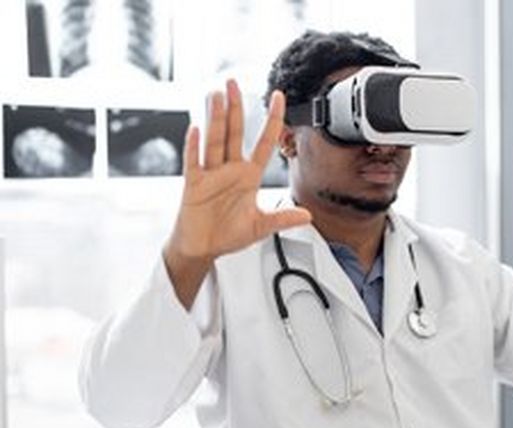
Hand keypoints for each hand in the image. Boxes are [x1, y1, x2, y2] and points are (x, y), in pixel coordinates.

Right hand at [166, 80, 310, 262]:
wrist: (203, 247)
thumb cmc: (228, 234)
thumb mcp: (261, 227)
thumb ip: (282, 218)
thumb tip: (307, 216)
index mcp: (248, 176)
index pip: (264, 142)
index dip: (272, 120)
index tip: (279, 97)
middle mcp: (230, 170)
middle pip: (234, 133)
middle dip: (235, 108)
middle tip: (234, 84)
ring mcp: (211, 174)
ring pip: (214, 141)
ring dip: (215, 118)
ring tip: (216, 95)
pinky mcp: (193, 184)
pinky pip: (194, 161)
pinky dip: (194, 146)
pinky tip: (195, 129)